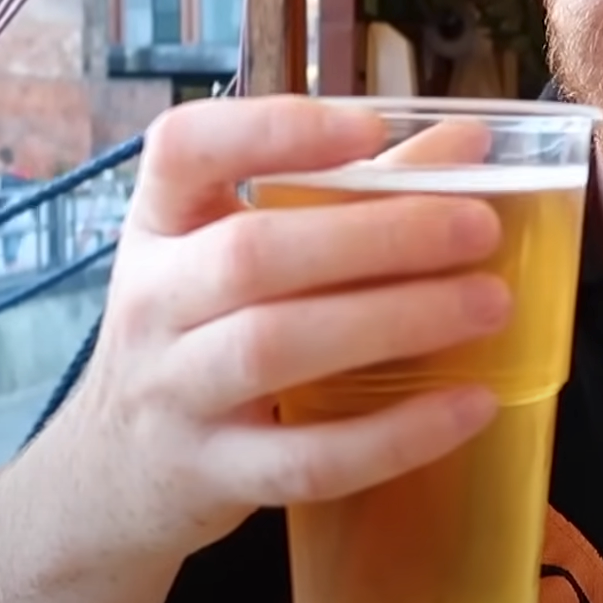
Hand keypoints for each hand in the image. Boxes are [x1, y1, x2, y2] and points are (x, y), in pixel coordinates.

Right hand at [39, 96, 510, 562]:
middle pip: (253, 255)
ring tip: (490, 304)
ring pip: (274, 349)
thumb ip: (350, 194)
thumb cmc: (199, 331)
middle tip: (479, 229)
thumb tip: (472, 144)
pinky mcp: (212, 475)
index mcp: (162, 223)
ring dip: (393, 321)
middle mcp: (153, 300)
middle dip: (378, 236)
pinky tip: (468, 404)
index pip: (184, 148)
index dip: (273, 129)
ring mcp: (173, 394)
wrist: (112, 473)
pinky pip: (306, 459)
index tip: (370, 127)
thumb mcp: (237, 249)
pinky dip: (393, 435)